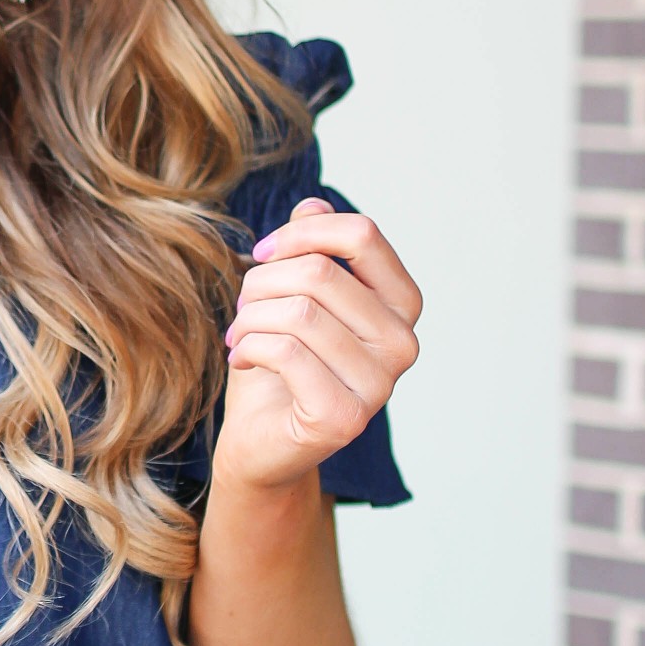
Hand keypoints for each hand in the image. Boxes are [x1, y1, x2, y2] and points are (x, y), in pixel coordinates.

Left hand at [215, 197, 420, 494]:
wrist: (261, 440)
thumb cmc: (278, 363)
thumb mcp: (291, 294)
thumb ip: (310, 249)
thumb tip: (312, 206)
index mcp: (401, 305)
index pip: (362, 234)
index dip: (301, 233)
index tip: (263, 253)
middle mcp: (403, 344)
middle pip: (319, 272)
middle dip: (262, 282)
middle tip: (243, 308)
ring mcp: (380, 385)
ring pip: (298, 312)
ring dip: (250, 317)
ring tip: (240, 334)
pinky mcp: (345, 418)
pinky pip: (285, 352)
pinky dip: (249, 347)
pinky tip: (242, 358)